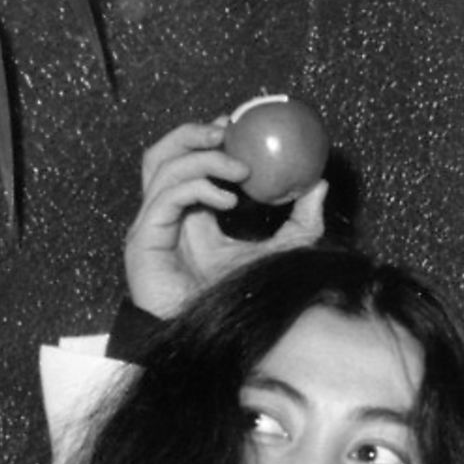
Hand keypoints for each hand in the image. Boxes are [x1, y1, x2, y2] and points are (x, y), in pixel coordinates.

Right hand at [124, 119, 327, 318]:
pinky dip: (197, 188)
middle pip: (163, 153)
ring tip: (241, 169)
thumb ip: (302, 221)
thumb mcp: (282, 251)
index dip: (205, 136)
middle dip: (193, 133)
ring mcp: (150, 225)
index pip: (186, 159)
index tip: (237, 124)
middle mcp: (164, 213)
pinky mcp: (143, 240)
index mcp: (188, 211)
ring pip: (162, 167)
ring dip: (202, 158)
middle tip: (228, 130)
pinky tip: (229, 200)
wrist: (216, 338)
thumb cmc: (241, 298)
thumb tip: (319, 183)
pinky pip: (166, 198)